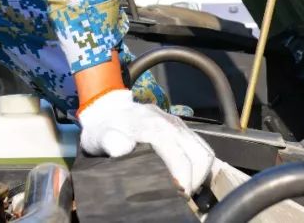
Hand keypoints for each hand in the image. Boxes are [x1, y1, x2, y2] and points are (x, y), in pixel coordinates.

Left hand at [78, 89, 213, 195]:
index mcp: (153, 127)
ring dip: (202, 172)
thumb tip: (121, 149)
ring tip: (188, 188)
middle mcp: (170, 124)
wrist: (106, 107)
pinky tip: (191, 176)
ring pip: (204, 150)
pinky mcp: (180, 126)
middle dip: (197, 180)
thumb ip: (110, 142)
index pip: (180, 157)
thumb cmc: (103, 127)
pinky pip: (201, 145)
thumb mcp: (99, 136)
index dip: (184, 180)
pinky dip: (201, 163)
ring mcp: (177, 124)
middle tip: (184, 197)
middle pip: (199, 155)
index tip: (181, 196)